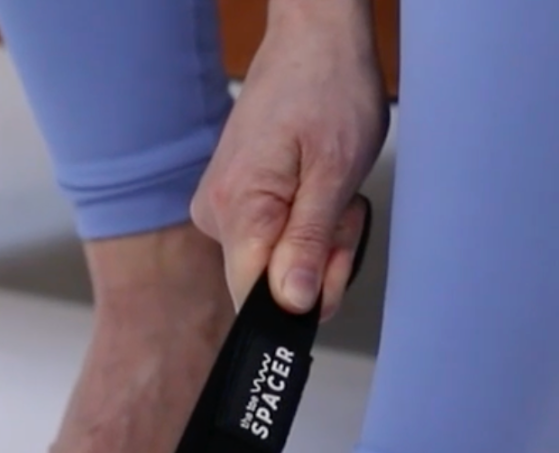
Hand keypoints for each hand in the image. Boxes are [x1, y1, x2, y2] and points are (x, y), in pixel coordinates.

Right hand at [191, 1, 387, 318]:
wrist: (315, 42)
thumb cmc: (329, 89)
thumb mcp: (335, 172)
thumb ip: (309, 244)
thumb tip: (292, 304)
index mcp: (238, 209)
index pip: (255, 300)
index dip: (302, 297)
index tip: (333, 259)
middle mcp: (217, 216)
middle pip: (270, 288)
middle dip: (320, 264)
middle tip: (341, 213)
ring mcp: (222, 212)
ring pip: (276, 270)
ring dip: (317, 245)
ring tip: (330, 194)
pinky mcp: (235, 209)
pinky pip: (273, 247)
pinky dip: (306, 231)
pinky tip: (315, 196)